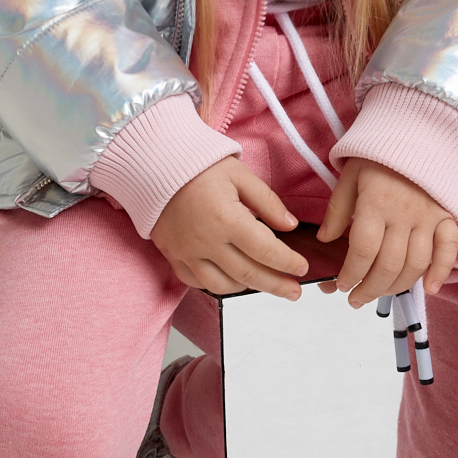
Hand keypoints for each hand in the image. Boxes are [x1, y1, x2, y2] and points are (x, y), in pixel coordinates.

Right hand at [151, 157, 308, 298]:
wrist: (155, 166)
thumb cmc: (199, 167)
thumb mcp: (240, 175)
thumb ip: (267, 202)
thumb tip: (290, 225)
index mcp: (226, 219)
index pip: (265, 250)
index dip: (287, 262)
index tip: (302, 268)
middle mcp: (206, 242)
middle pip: (248, 274)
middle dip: (276, 285)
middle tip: (295, 292)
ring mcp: (187, 253)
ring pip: (223, 285)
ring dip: (249, 288)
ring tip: (267, 285)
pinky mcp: (174, 257)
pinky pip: (197, 283)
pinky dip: (218, 286)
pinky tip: (234, 281)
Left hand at [316, 159, 457, 308]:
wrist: (419, 128)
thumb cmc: (378, 153)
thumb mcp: (349, 175)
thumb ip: (337, 210)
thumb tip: (325, 242)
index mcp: (376, 202)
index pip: (363, 250)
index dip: (351, 274)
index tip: (341, 284)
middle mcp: (404, 213)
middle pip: (389, 264)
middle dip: (369, 288)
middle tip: (355, 299)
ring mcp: (429, 216)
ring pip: (416, 263)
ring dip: (397, 286)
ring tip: (380, 294)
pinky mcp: (446, 216)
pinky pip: (449, 248)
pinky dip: (442, 271)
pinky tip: (430, 289)